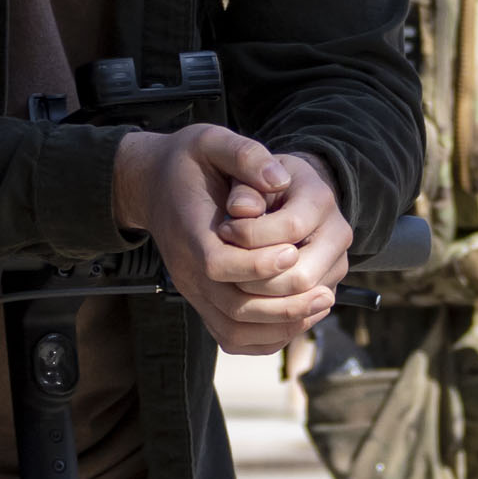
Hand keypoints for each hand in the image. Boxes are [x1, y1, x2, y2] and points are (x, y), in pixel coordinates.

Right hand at [117, 122, 349, 353]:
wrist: (152, 185)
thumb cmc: (187, 162)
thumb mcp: (210, 140)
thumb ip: (243, 154)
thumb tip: (279, 178)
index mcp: (188, 230)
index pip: (218, 264)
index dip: (258, 264)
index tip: (292, 250)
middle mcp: (187, 269)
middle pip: (233, 306)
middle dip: (283, 303)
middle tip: (324, 291)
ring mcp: (194, 290)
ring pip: (235, 329)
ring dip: (281, 324)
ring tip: (320, 305)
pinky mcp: (203, 302)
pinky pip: (233, 336)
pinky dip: (267, 337)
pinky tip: (298, 319)